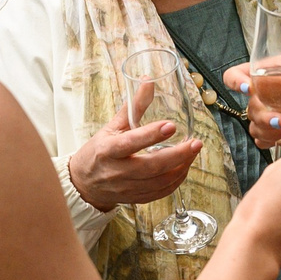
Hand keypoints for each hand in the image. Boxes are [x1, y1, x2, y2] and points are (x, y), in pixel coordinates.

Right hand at [67, 82, 203, 211]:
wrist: (84, 184)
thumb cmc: (99, 151)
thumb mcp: (112, 127)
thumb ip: (133, 107)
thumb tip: (148, 81)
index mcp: (108, 150)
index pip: (131, 143)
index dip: (151, 135)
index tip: (171, 125)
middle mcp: (117, 171)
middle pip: (151, 166)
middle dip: (177, 155)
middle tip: (195, 143)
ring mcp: (127, 188)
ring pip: (160, 182)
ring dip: (181, 168)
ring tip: (193, 152)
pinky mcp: (136, 199)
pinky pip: (161, 193)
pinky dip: (176, 181)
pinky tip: (184, 168)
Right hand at [224, 58, 280, 151]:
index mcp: (263, 74)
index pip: (234, 76)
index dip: (236, 82)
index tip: (248, 88)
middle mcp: (261, 94)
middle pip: (250, 109)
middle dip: (266, 118)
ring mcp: (266, 112)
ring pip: (255, 126)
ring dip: (271, 131)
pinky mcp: (274, 128)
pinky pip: (261, 139)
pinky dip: (270, 140)